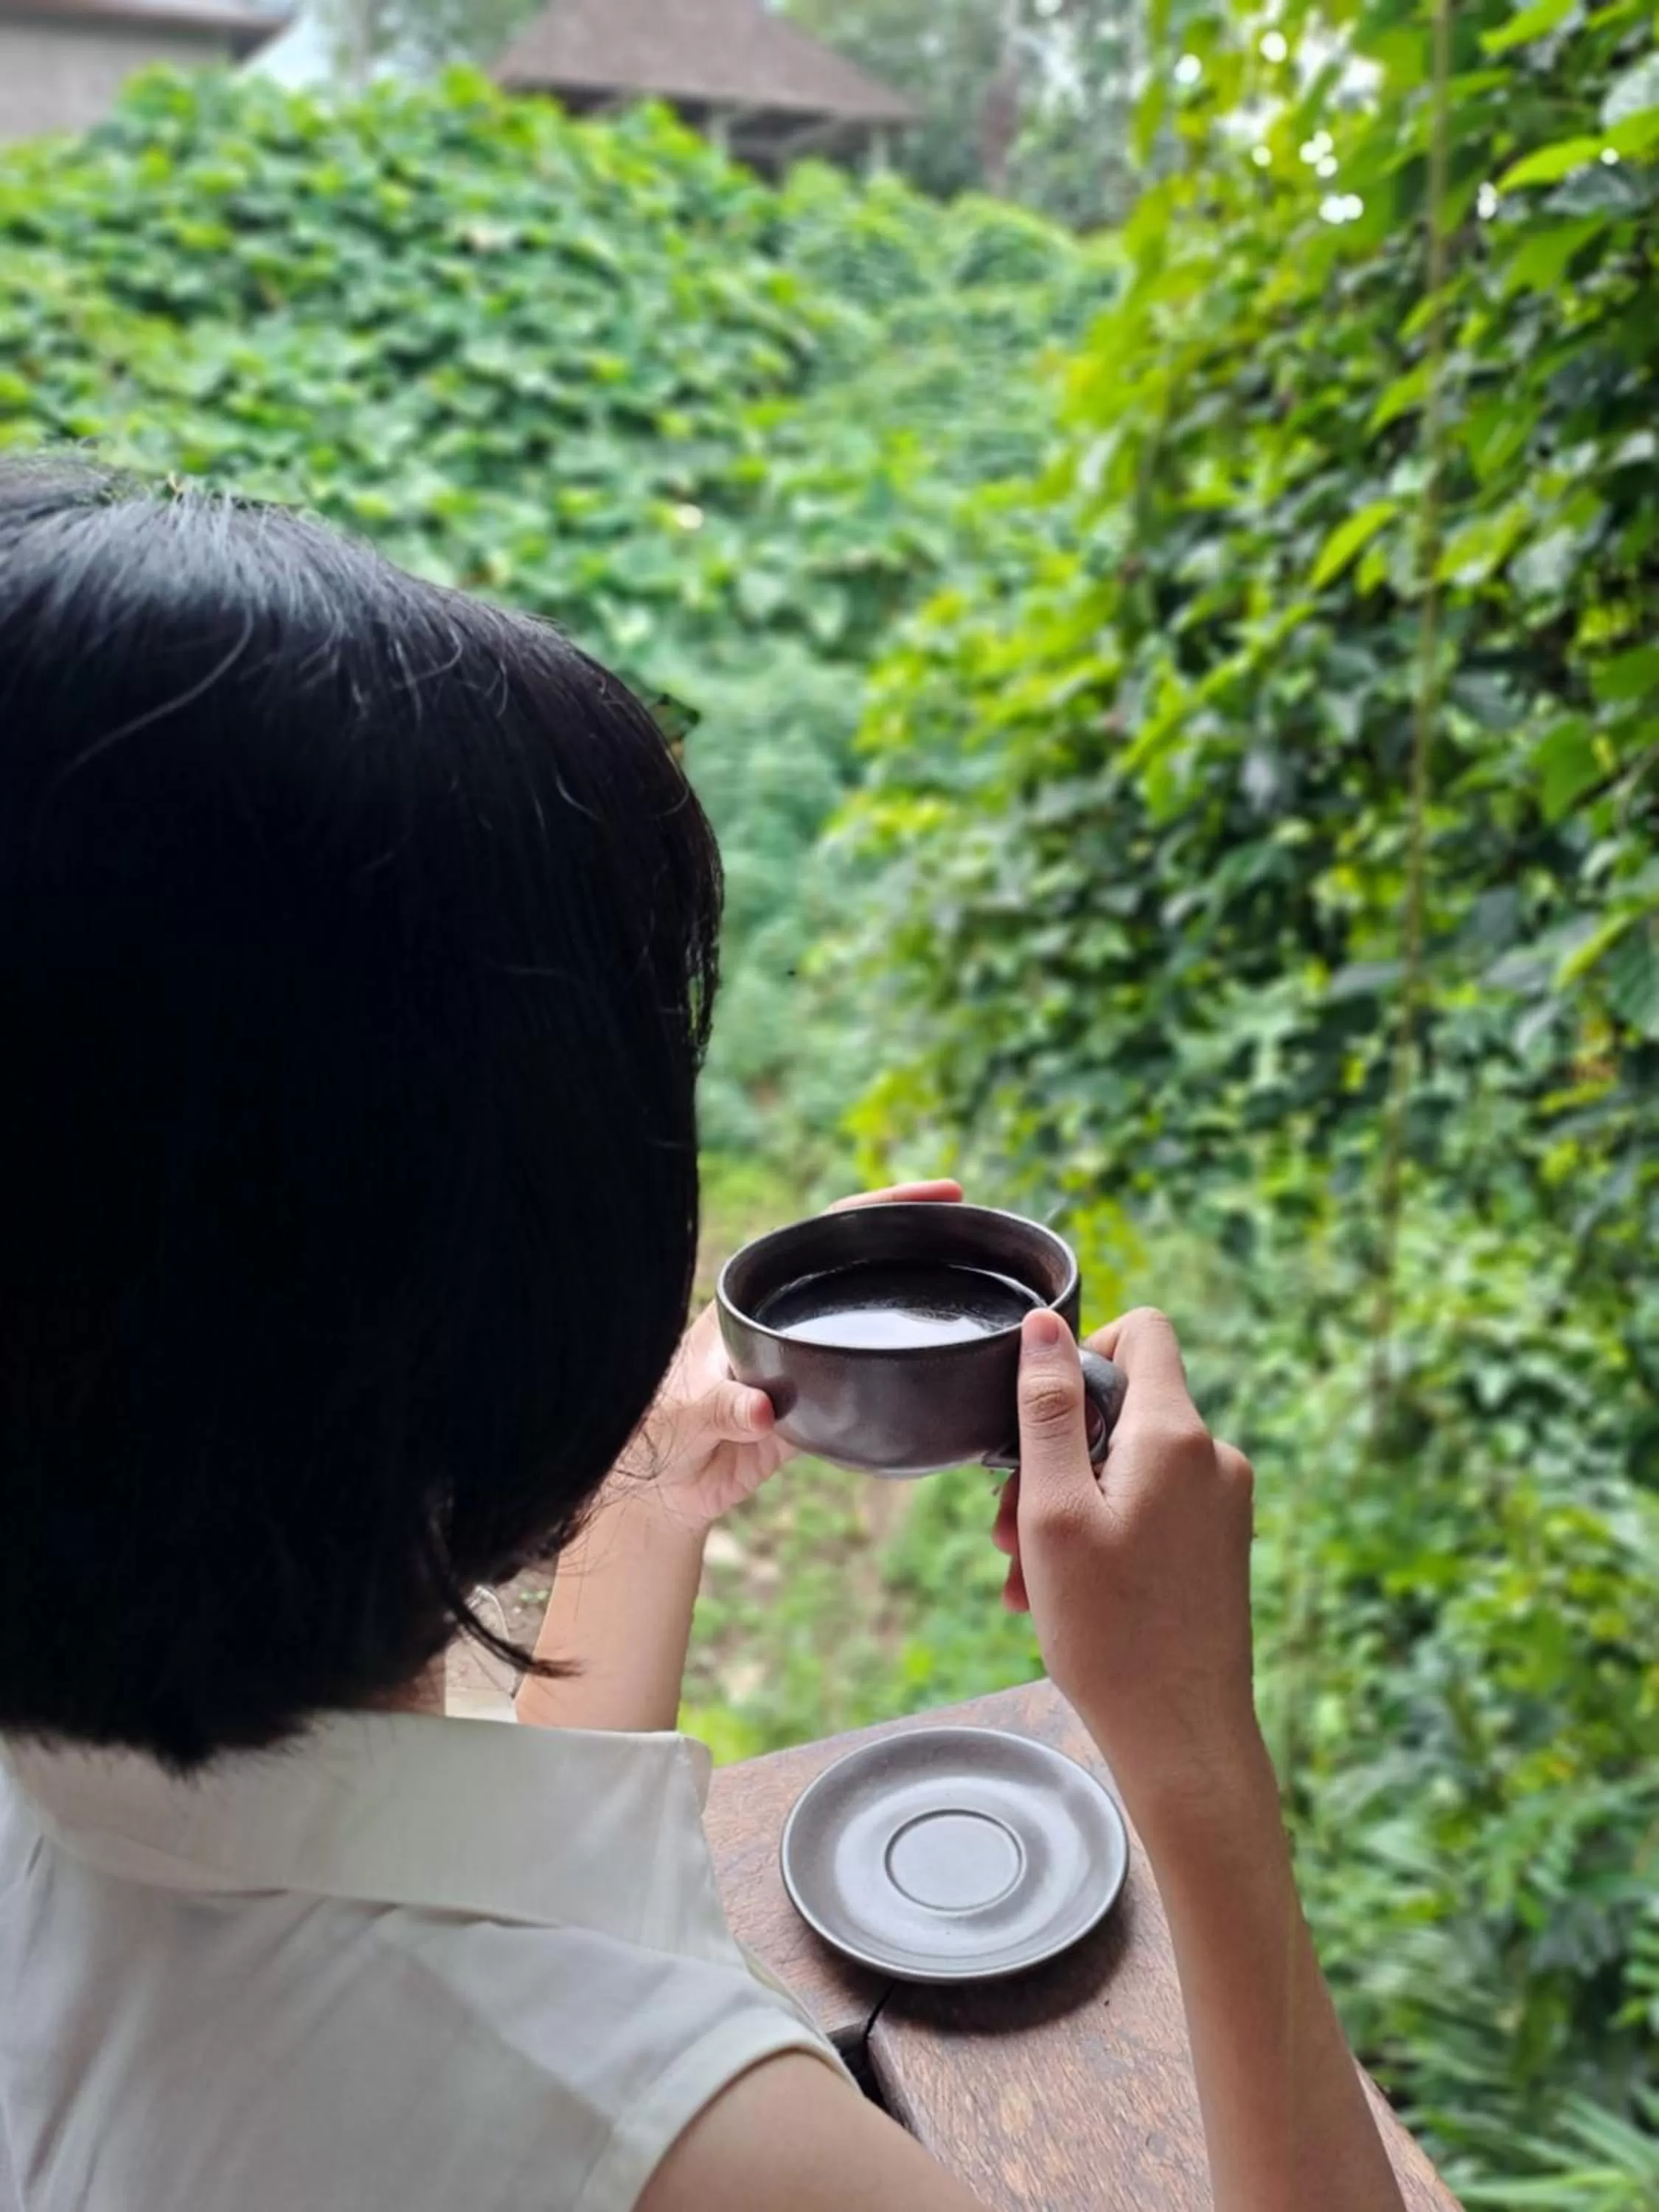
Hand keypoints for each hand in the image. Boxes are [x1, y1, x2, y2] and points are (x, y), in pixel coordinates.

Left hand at [616, 1179, 963, 1534]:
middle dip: (913, 1239)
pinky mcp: (823, 1404)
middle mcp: (788, 1315)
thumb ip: (720, 1407)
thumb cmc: (655, 1433)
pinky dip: (907, 1364)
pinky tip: (947, 1362)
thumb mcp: (683, 1413)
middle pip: (859, 1261)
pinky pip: (873, 1375)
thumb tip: (764, 1409)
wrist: (661, 1490)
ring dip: (915, 1297)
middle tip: (973, 1226)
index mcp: (754, 1294)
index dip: (880, 1206)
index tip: (935, 1194)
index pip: (823, 1231)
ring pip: (871, 1313)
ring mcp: (810, 1358)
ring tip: (980, 1280)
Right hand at [993, 1306, 1259, 1826]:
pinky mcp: (1218, 1548)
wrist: (1183, 1741)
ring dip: (1065, 1511)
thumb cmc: (1111, 1632)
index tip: (1043, 1412)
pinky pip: (1147, 1513)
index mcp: (1176, 1435)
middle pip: (1121, 1411)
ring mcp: (1222, 1506)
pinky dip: (1098, 1540)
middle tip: (1009, 1531)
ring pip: (1125, 1470)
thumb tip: (1046, 1325)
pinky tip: (1059, 1597)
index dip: (1084, 1350)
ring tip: (1029, 1579)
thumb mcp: (1054, 1510)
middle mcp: (1213, 1459)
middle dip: (1054, 1457)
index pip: (1143, 1330)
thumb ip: (1048, 1409)